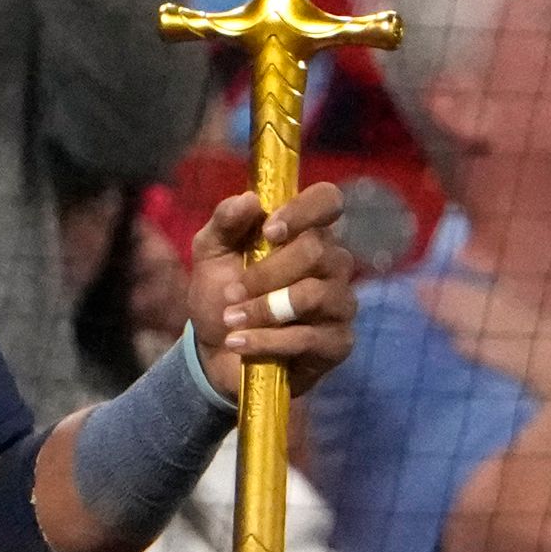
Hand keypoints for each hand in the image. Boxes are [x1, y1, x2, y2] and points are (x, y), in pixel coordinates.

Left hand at [186, 182, 356, 395]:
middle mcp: (332, 263)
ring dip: (263, 309)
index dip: (304, 210)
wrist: (216, 352)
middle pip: (317, 250)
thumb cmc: (221, 295)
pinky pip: (309, 338)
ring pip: (314, 294)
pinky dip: (266, 340)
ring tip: (230, 320)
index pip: (328, 201)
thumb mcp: (210, 254)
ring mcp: (340, 303)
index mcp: (305, 233)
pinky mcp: (338, 342)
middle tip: (231, 292)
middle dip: (265, 273)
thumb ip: (225, 223)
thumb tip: (249, 199)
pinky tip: (237, 342)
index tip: (269, 231)